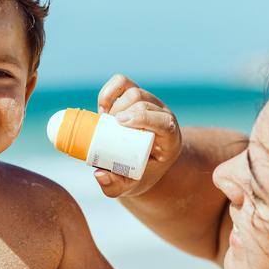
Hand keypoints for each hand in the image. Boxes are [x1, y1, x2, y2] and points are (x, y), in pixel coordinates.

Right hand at [94, 74, 181, 197]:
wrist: (140, 161)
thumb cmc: (135, 174)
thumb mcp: (127, 186)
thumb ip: (113, 186)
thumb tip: (99, 173)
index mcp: (170, 140)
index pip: (165, 122)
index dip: (145, 118)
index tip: (121, 123)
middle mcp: (163, 117)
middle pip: (144, 103)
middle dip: (122, 113)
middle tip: (106, 129)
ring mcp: (151, 103)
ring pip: (134, 92)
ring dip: (115, 105)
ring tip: (105, 123)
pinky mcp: (136, 94)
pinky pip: (122, 82)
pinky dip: (109, 91)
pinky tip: (103, 108)